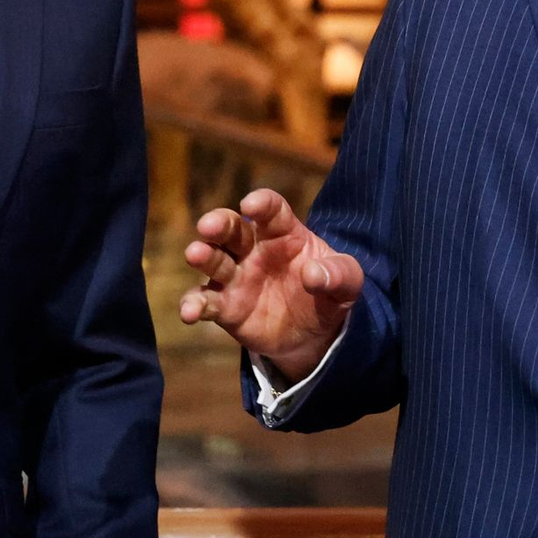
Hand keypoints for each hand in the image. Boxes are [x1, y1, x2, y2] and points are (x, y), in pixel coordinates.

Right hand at [179, 188, 362, 382]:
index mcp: (284, 232)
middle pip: (232, 229)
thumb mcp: (348, 281)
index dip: (261, 204)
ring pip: (214, 260)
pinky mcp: (227, 306)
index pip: (271, 210)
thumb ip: (339, 274)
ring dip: (203, 256)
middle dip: (219, 223)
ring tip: (196, 254)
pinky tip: (189, 312)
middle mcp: (254, 249)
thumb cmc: (329, 291)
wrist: (316, 332)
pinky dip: (194, 304)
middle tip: (208, 225)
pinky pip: (207, 301)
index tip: (252, 205)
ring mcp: (237, 277)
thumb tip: (314, 274)